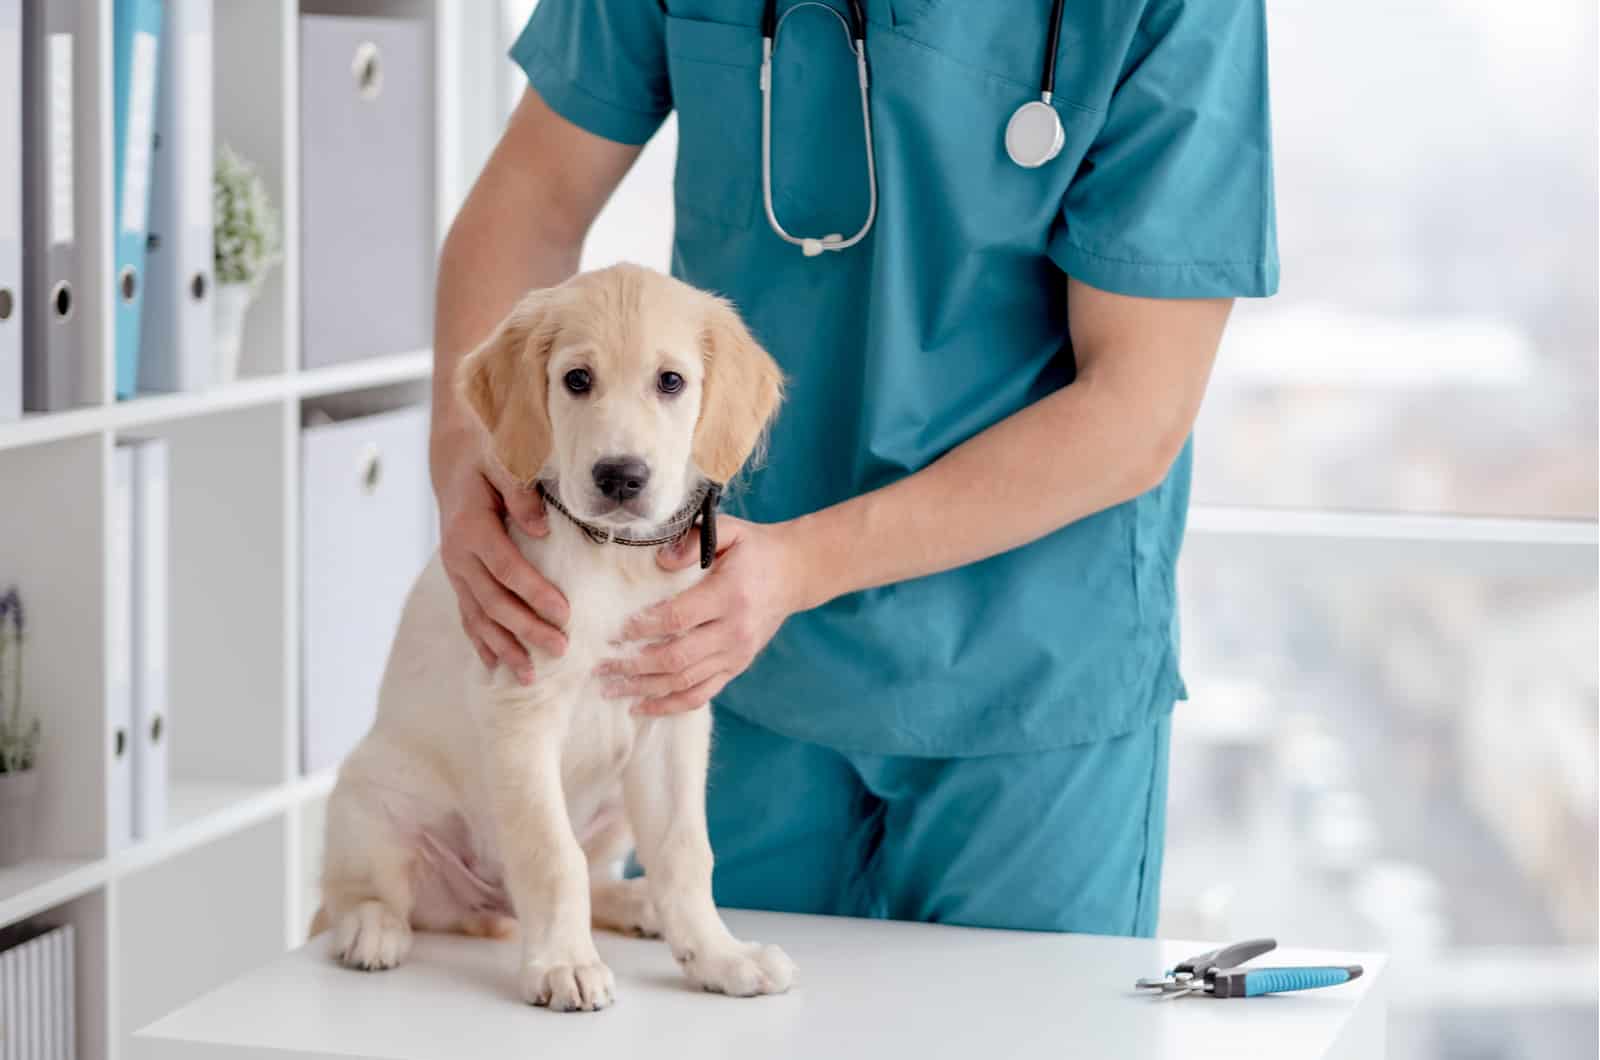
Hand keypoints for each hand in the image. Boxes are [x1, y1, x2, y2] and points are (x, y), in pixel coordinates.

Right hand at [437, 456, 568, 681]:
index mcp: (472, 528)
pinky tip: (496, 665)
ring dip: (504, 647)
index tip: (565, 614)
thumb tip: (542, 529)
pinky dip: (482, 642)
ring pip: (479, 617)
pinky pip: (468, 615)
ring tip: (529, 676)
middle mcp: (458, 556)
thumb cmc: (486, 457)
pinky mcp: (458, 579)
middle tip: (560, 650)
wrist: (453, 461)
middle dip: (527, 629)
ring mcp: (455, 571)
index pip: (508, 569)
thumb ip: (520, 492)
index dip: (535, 593)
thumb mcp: (503, 460)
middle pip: (495, 601)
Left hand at [598, 518, 807, 714]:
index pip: (678, 618)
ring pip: (684, 682)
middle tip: (601, 666)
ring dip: (644, 689)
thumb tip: (659, 561)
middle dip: (633, 665)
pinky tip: (642, 706)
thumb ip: (693, 541)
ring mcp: (736, 654)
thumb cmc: (754, 549)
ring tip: (609, 689)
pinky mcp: (736, 667)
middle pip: (676, 658)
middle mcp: (734, 630)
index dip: (643, 628)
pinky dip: (670, 705)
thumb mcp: (730, 531)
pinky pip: (701, 694)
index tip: (615, 631)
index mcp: (729, 595)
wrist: (795, 573)